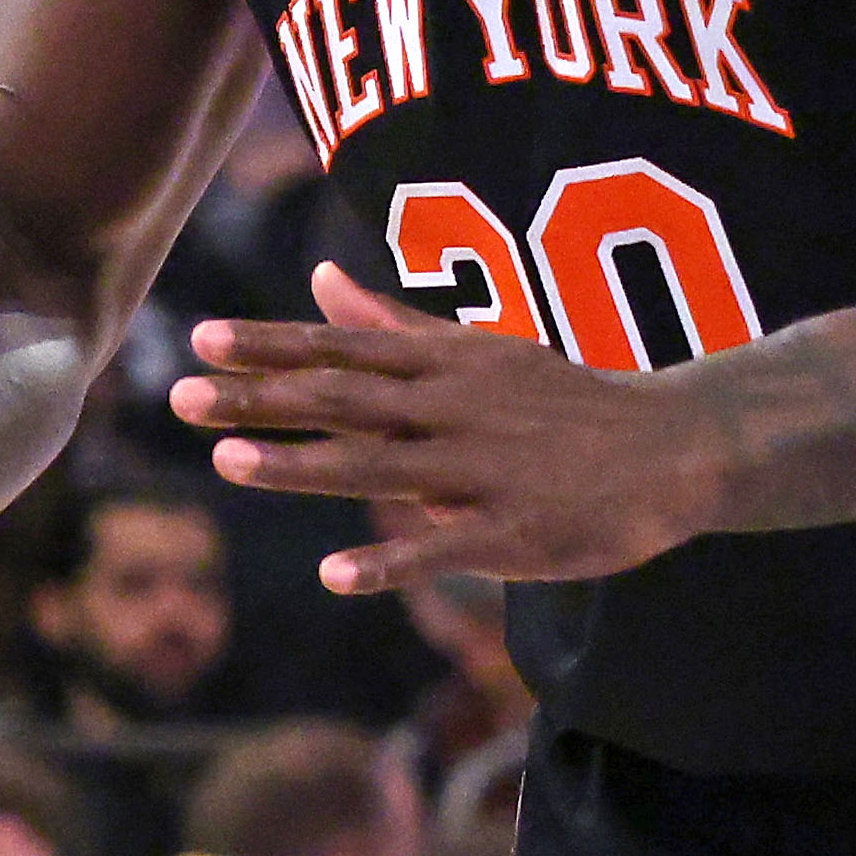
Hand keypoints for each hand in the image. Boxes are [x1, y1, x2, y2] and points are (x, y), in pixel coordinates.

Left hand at [168, 263, 726, 592]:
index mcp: (444, 364)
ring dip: (301, 466)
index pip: (342, 350)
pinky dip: (392, 561)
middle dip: (262, 398)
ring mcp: (485, 469)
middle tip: (181, 396)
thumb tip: (318, 279)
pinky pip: (445, 548)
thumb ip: (390, 326)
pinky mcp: (517, 532)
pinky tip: (334, 576)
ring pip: (381, 466)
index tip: (200, 338)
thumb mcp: (477, 350)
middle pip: (345, 401)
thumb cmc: (562, 399)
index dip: (270, 346)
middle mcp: (455, 408)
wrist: (675, 445)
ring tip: (227, 463)